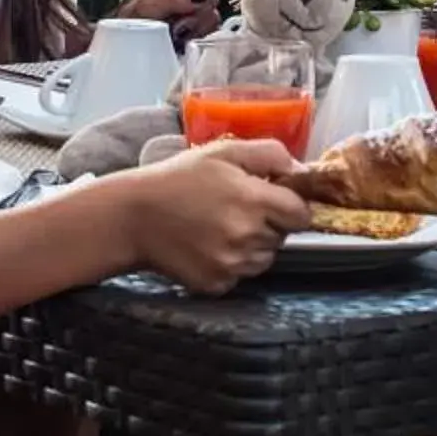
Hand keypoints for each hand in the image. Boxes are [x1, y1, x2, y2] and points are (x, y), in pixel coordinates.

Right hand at [103, 136, 310, 293]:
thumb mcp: (223, 151)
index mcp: (254, 200)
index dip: (291, 206)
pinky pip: (240, 276)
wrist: (133, 217)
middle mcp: (247, 237)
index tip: (274, 200)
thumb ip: (269, 154)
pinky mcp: (217, 284)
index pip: (302, 215)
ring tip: (220, 227)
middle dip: (269, 224)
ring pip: (264, 259)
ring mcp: (232, 264)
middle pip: (282, 237)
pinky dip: (231, 264)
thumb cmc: (179, 178)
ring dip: (252, 246)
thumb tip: (302, 170)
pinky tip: (208, 246)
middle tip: (237, 210)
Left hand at [116, 0, 234, 42]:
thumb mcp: (148, 6)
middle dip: (199, 9)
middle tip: (181, 18)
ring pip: (212, 15)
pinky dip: (197, 36)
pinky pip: (209, 32)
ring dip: (195, 25)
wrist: (124, 46)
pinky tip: (182, 38)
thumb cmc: (130, 21)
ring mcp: (192, 13)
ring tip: (176, 30)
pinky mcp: (195, 31)